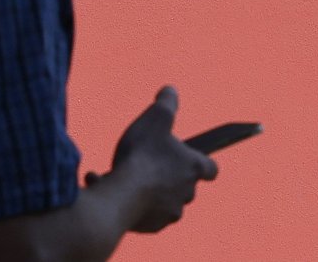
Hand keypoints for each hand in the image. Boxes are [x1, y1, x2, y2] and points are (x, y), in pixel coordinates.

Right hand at [84, 86, 216, 232]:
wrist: (124, 193)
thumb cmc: (142, 155)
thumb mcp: (155, 119)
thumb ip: (166, 104)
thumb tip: (171, 90)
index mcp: (193, 168)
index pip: (210, 168)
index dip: (201, 162)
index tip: (190, 157)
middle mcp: (187, 193)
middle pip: (185, 185)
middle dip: (168, 176)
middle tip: (148, 163)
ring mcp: (170, 213)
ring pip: (163, 200)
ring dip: (147, 190)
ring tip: (122, 176)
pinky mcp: (153, 227)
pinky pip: (144, 215)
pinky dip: (130, 203)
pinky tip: (107, 188)